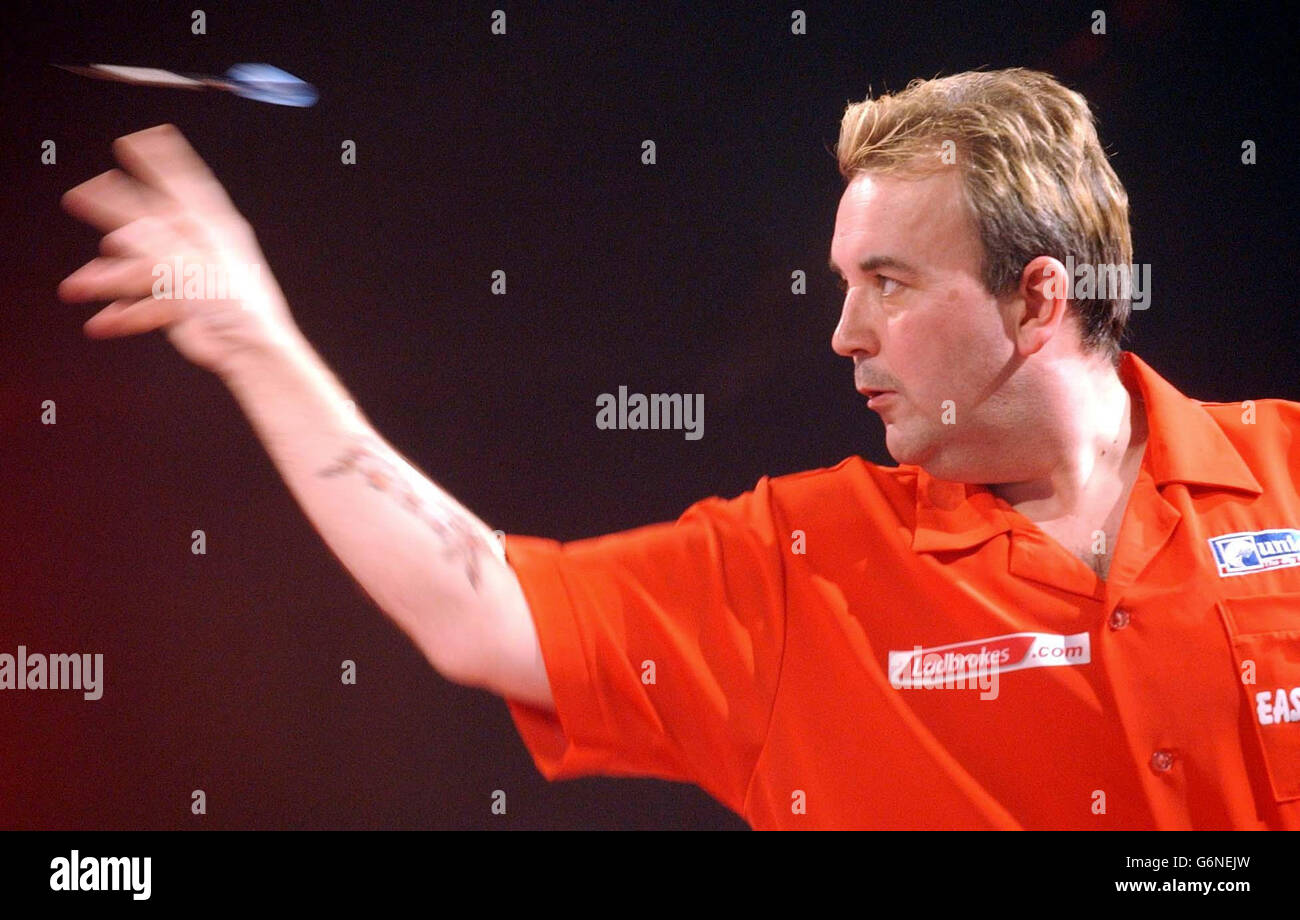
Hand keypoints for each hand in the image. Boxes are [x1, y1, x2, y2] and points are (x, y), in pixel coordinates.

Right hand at [58, 124, 304, 378]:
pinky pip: (144, 304)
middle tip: (80, 197)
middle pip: (148, 221)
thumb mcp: (193, 267)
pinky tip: (103, 321)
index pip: (183, 182)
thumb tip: (125, 231)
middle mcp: (200, 248)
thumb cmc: (241, 309)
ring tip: (78, 286)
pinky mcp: (182, 306)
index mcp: (212, 227)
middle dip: (112, 211)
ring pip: (139, 268)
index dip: (160, 158)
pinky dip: (124, 313)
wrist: (251, 352)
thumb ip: (157, 246)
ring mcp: (189, 277)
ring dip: (106, 279)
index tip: (138, 139)